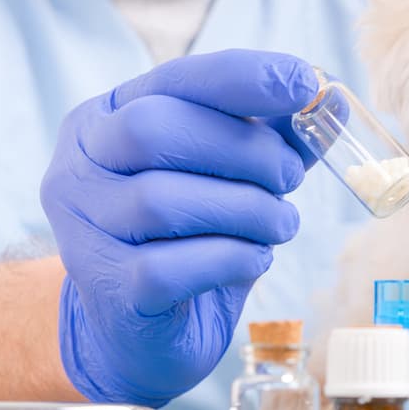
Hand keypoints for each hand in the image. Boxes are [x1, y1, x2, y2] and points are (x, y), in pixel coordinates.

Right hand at [41, 50, 319, 405]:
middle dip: (245, 151)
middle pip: (154, 131)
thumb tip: (330, 98)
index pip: (173, 79)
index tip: (303, 82)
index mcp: (107, 120)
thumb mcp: (234, 175)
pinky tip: (253, 259)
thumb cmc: (194, 237)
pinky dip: (232, 258)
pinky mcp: (109, 290)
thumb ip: (274, 136)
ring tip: (279, 225)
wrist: (148, 331)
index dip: (242, 78)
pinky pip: (173, 266)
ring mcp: (83, 230)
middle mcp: (78, 167)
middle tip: (291, 179)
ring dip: (249, 209)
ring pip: (163, 201)